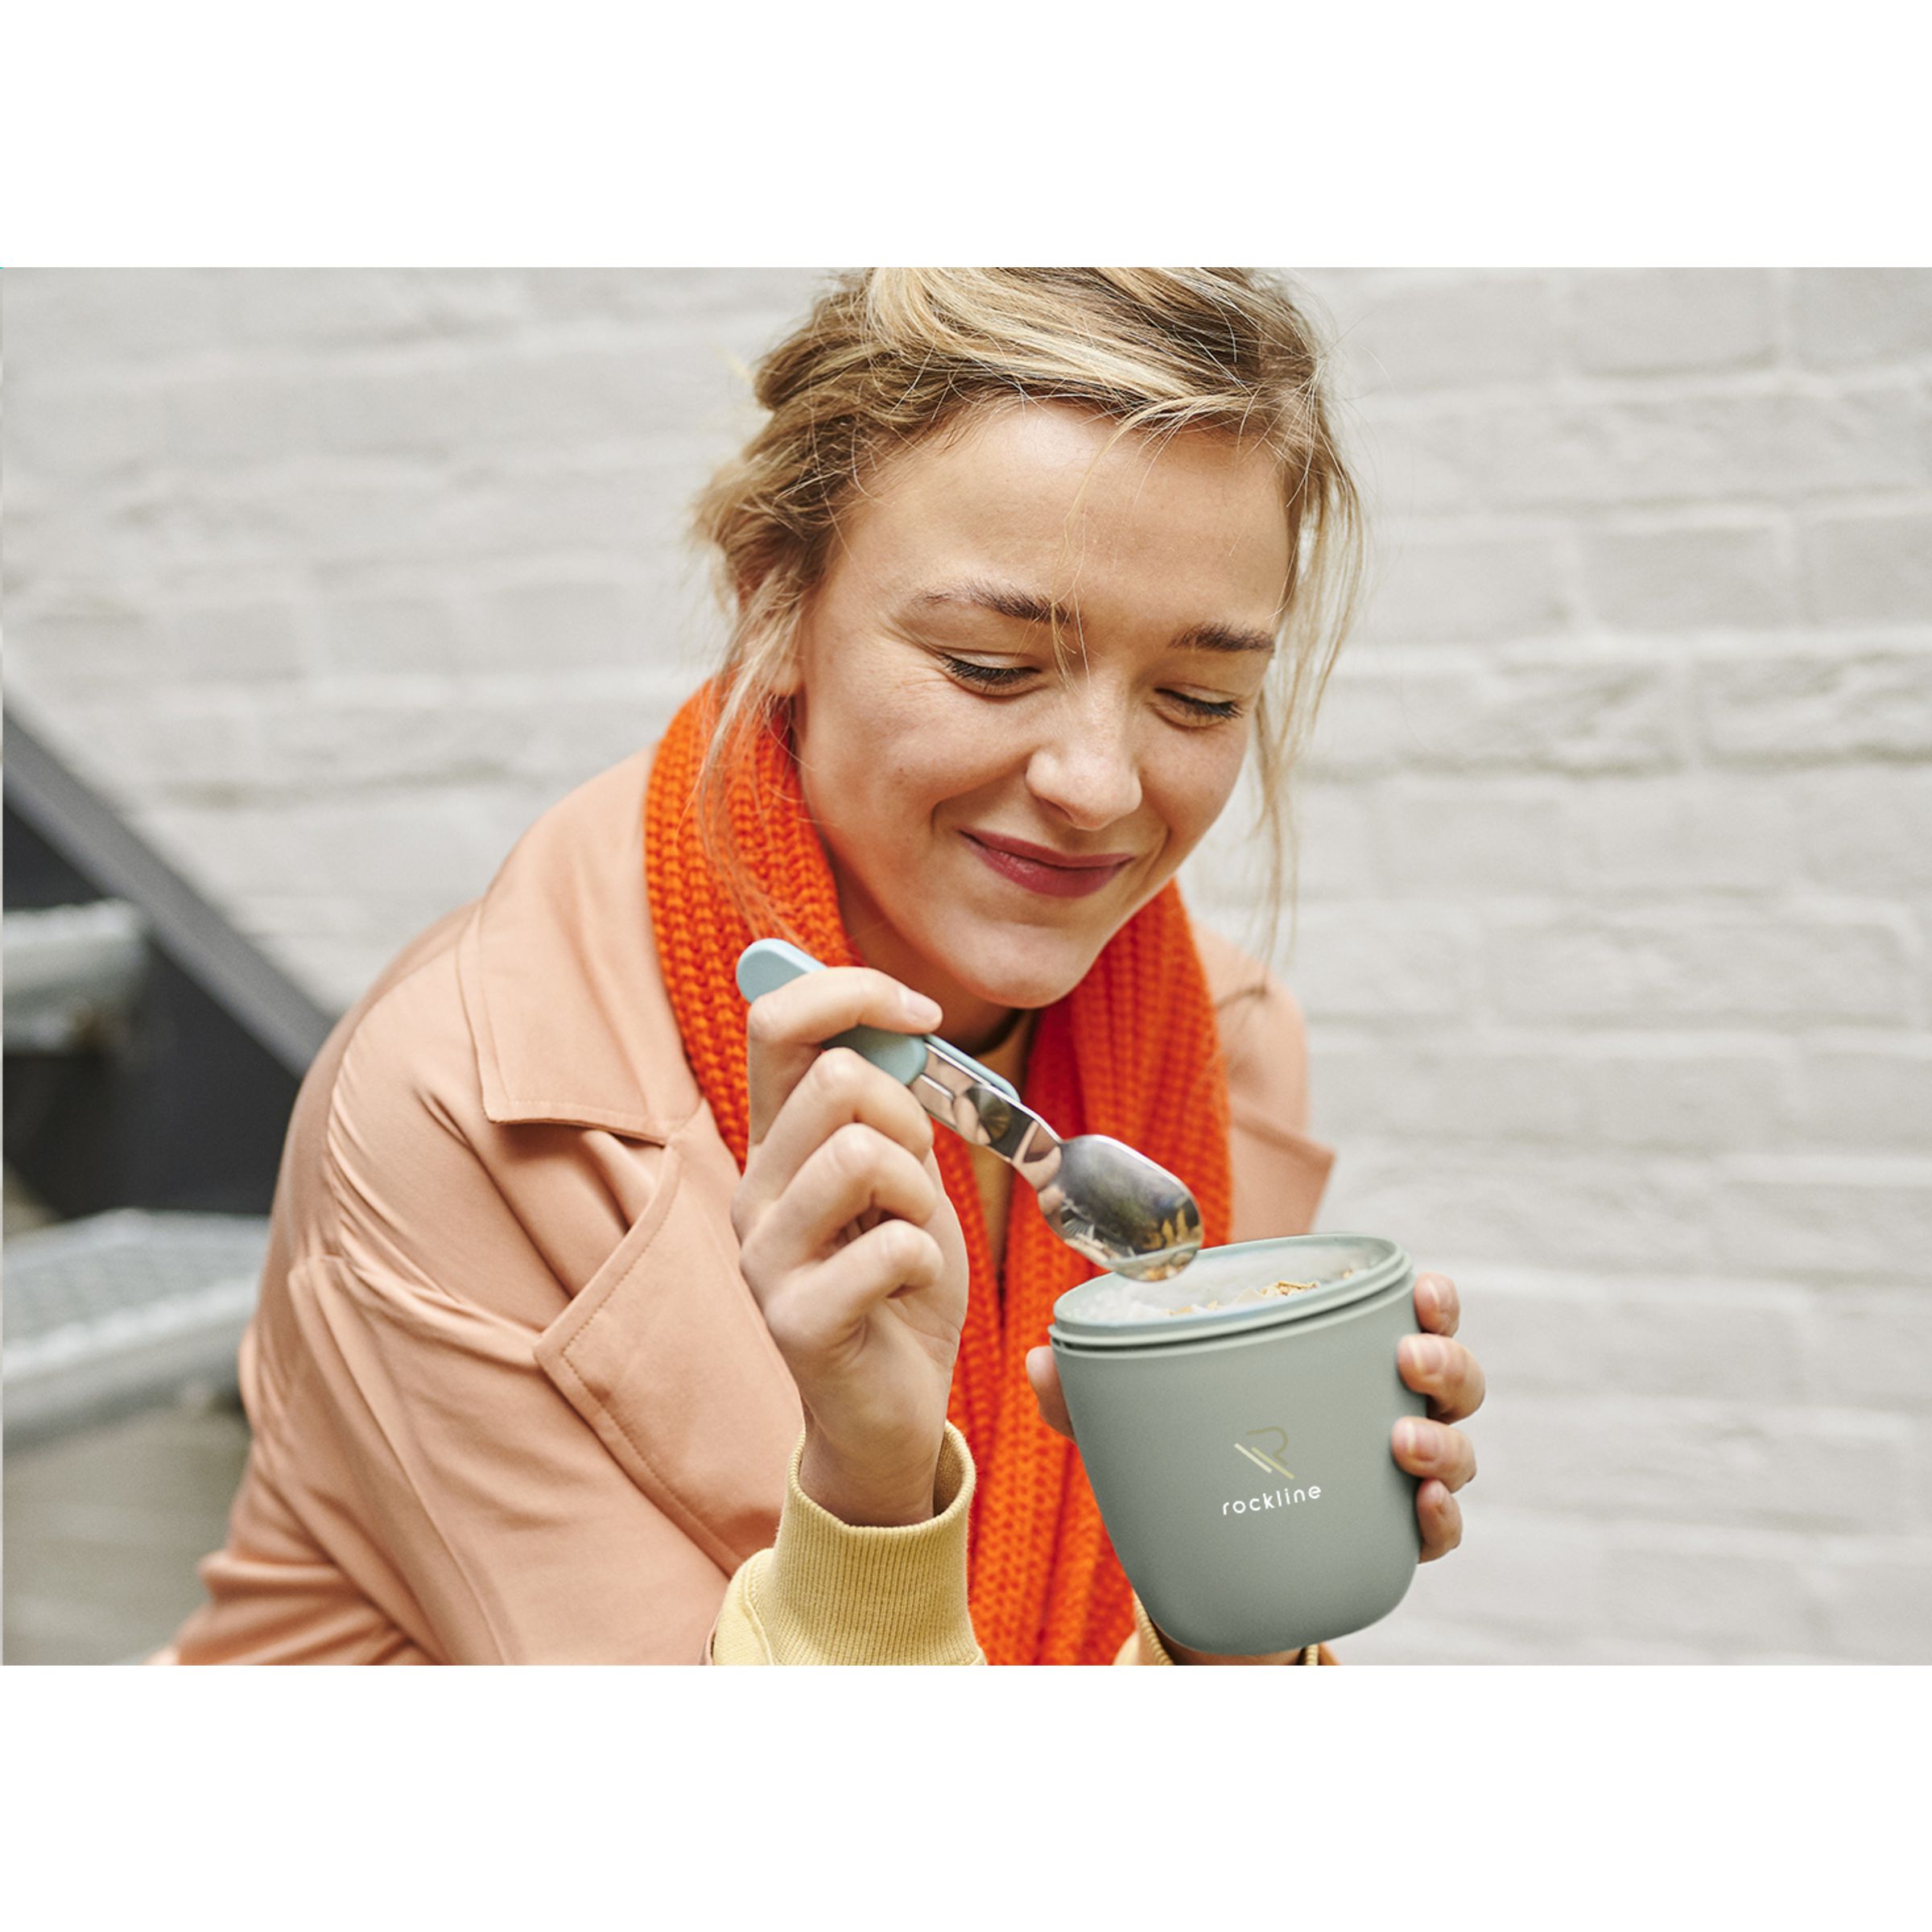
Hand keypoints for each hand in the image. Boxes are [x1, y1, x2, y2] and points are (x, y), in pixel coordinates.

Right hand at [733, 966, 970, 1527]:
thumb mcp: (905, 1175)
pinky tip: (908, 1289)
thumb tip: (895, 1019)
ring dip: (919, 1194)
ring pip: (861, 1154)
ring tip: (910, 1237)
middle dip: (909, 1116)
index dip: (853, 991)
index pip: (777, 1020)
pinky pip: (891, 1248)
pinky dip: (926, 1261)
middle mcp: (754, 1189)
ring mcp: (765, 1257)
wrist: (890, 1408)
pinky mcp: (795, 1320)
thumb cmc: (898, 1281)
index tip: (922, 1013)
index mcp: (777, 1142)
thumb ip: (890, 1105)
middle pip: (835, 1078)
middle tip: (914, 1179)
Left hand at [1023, 1266, 1484, 1659]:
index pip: (1408, 1316)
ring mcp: (1397, 1480)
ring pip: (1456, 1451)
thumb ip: (1093, 1391)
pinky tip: (1421, 1513)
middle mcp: (1385, 1411)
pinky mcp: (1393, 1543)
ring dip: (1443, 1442)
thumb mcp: (1146, 1419)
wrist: (1214, 1566)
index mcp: (1341, 1360)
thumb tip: (1038, 1360)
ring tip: (1402, 1444)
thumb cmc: (1199, 1454)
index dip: (1432, 1301)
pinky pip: (1438, 1532)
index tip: (1422, 1290)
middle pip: (1451, 1377)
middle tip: (1407, 1360)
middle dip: (1445, 1361)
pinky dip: (1440, 1522)